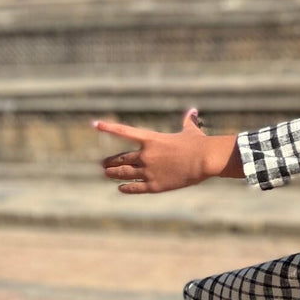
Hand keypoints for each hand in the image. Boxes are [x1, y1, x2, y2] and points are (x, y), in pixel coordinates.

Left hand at [94, 108, 213, 194]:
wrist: (204, 160)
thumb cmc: (198, 144)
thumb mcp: (191, 131)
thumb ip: (187, 121)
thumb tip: (193, 112)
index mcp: (151, 140)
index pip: (124, 132)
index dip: (108, 128)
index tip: (95, 124)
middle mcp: (145, 155)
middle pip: (121, 159)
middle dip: (111, 161)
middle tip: (103, 163)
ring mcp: (148, 171)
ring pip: (123, 173)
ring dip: (113, 174)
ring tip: (107, 174)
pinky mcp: (154, 186)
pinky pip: (134, 187)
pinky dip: (125, 187)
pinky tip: (120, 188)